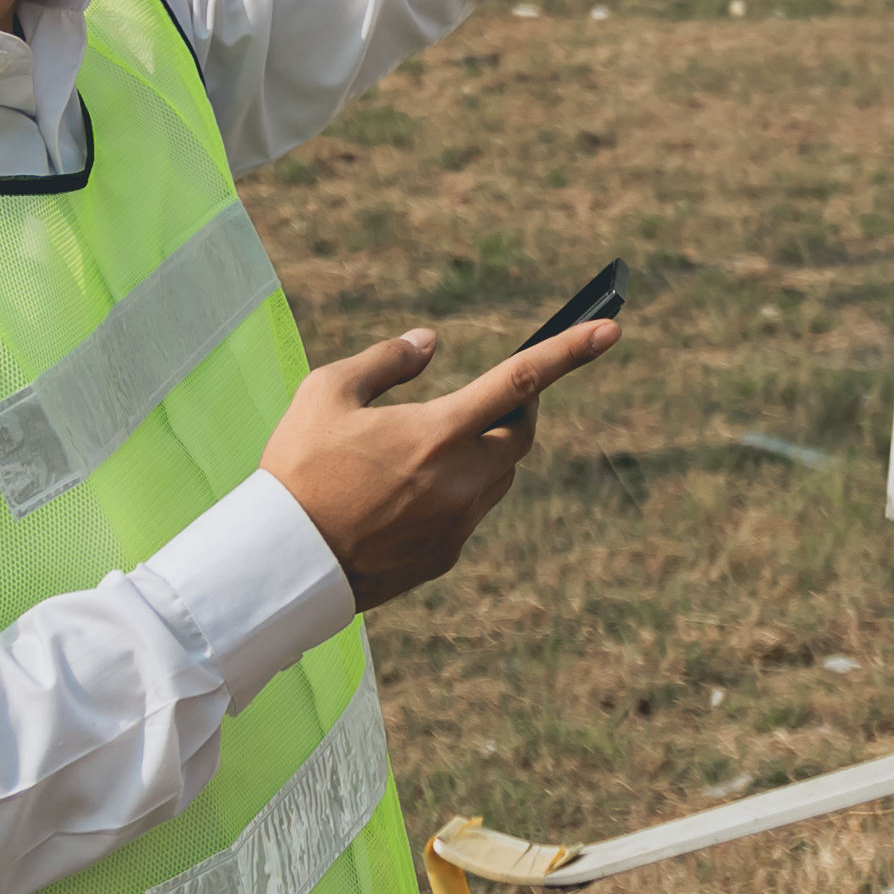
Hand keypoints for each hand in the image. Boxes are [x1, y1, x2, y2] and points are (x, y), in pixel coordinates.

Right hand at [261, 315, 616, 611]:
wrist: (283, 565)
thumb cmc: (298, 470)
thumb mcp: (328, 392)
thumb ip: (387, 361)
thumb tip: (430, 343)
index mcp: (438, 433)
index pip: (521, 381)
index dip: (570, 351)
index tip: (611, 328)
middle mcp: (461, 480)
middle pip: (520, 434)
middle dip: (517, 409)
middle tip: (489, 395)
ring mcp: (458, 524)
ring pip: (499, 477)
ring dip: (484, 452)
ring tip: (425, 448)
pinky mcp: (446, 557)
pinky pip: (470, 513)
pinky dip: (457, 492)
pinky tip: (405, 495)